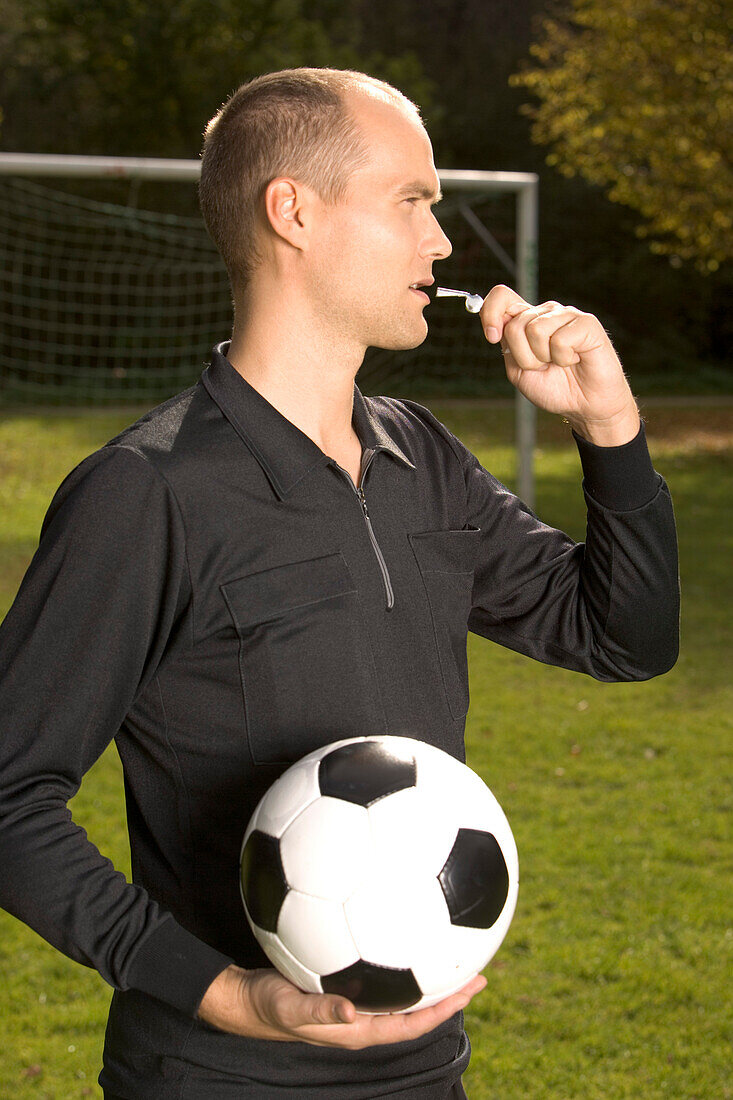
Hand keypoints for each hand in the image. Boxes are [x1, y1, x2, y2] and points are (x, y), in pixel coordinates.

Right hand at [198, 964, 486, 1049]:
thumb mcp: (290, 1008)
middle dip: (448, 986)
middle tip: (478, 964)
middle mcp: (363, 1013)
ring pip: (401, 983)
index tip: (473, 986)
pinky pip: (378, 962)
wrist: (244, 996)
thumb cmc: (266, 1005)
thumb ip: (320, 1011)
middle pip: (416, 1002)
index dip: (444, 1008)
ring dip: (427, 965)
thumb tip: (352, 1011)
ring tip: (451, 938)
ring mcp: (355, 996)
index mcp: (359, 1028)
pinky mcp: (342, 976)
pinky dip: (395, 946)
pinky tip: (398, 915)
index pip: (413, 1022)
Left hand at [480, 284, 640, 445]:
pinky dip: (564, 358)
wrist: (585, 406)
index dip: (490, 312)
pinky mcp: (586, 322)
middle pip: (515, 324)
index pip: (502, 296)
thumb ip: (507, 345)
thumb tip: (496, 324)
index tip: (492, 336)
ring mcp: (566, 315)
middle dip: (523, 356)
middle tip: (543, 366)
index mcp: (527, 320)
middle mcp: (546, 313)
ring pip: (535, 330)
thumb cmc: (554, 388)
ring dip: (544, 358)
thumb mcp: (519, 370)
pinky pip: (559, 339)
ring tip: (560, 363)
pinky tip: (575, 359)